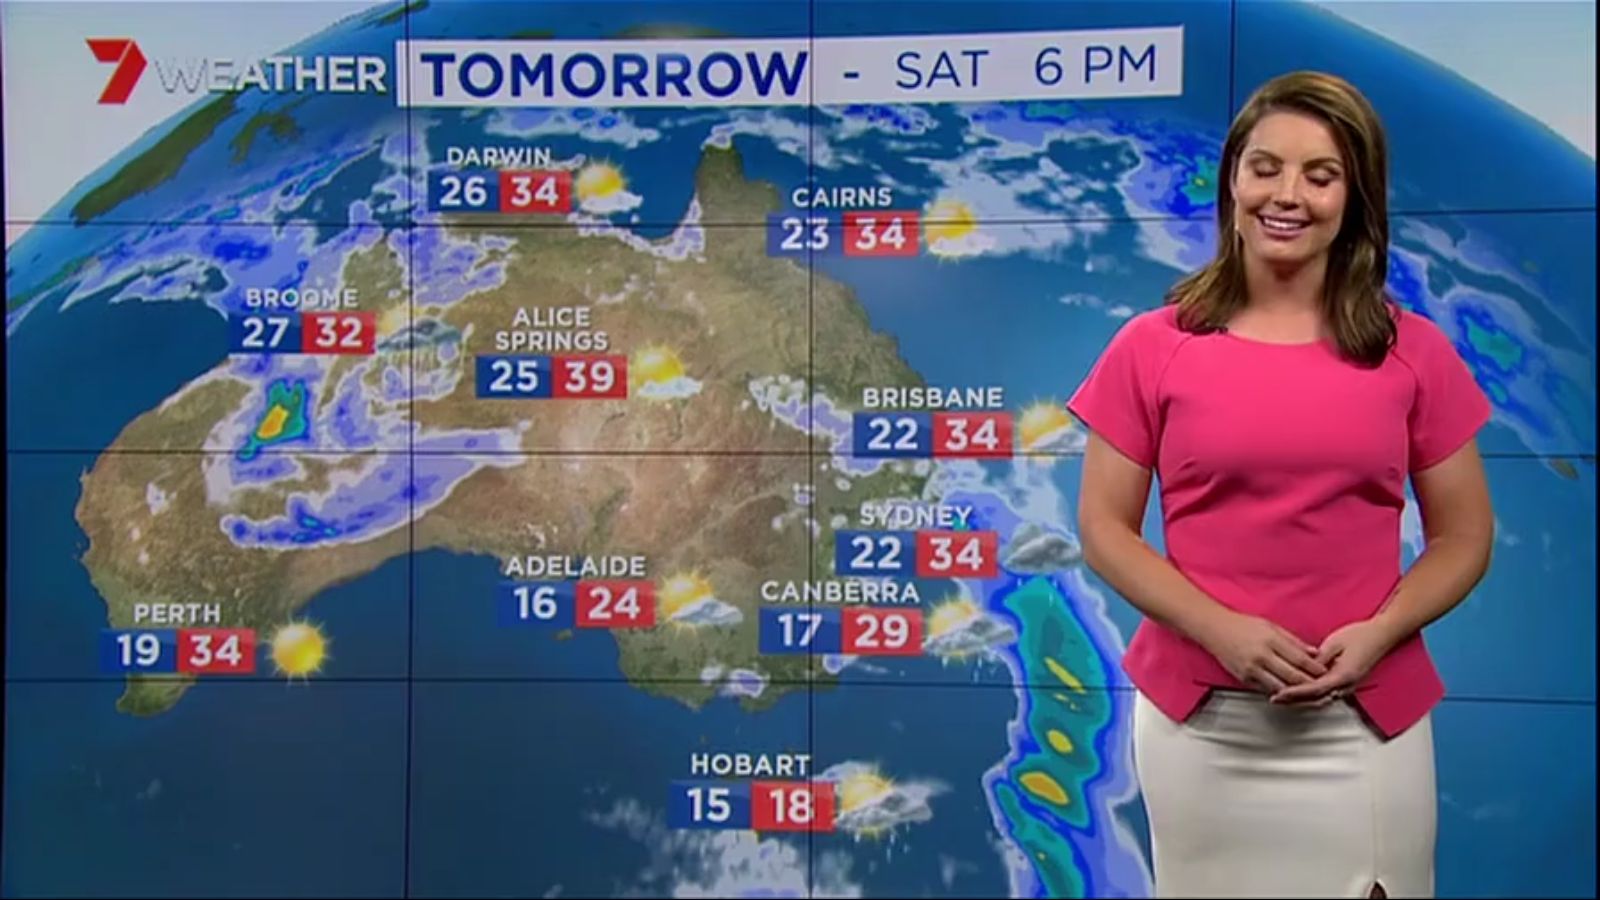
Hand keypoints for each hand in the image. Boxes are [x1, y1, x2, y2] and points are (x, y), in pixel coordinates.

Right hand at [1198, 610, 1327, 694]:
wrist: (1214, 629)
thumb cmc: (1242, 624)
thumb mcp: (1270, 626)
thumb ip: (1293, 641)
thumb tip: (1314, 652)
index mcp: (1270, 641)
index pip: (1299, 659)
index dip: (1315, 668)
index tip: (1325, 672)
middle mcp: (1261, 657)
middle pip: (1292, 676)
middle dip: (1309, 683)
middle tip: (1321, 686)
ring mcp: (1251, 669)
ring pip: (1280, 688)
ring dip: (1295, 692)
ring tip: (1308, 692)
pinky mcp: (1244, 678)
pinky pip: (1266, 690)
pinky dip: (1279, 692)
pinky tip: (1288, 692)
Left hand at [1271, 618, 1398, 705]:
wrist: (1381, 635)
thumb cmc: (1360, 635)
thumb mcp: (1334, 643)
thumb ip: (1318, 658)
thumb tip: (1302, 668)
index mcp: (1343, 676)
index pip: (1313, 689)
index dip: (1294, 693)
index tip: (1278, 694)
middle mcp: (1346, 685)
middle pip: (1315, 699)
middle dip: (1294, 700)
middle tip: (1275, 699)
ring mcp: (1347, 686)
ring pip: (1320, 699)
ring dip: (1302, 700)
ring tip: (1283, 697)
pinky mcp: (1346, 683)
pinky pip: (1326, 693)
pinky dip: (1311, 695)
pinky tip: (1300, 691)